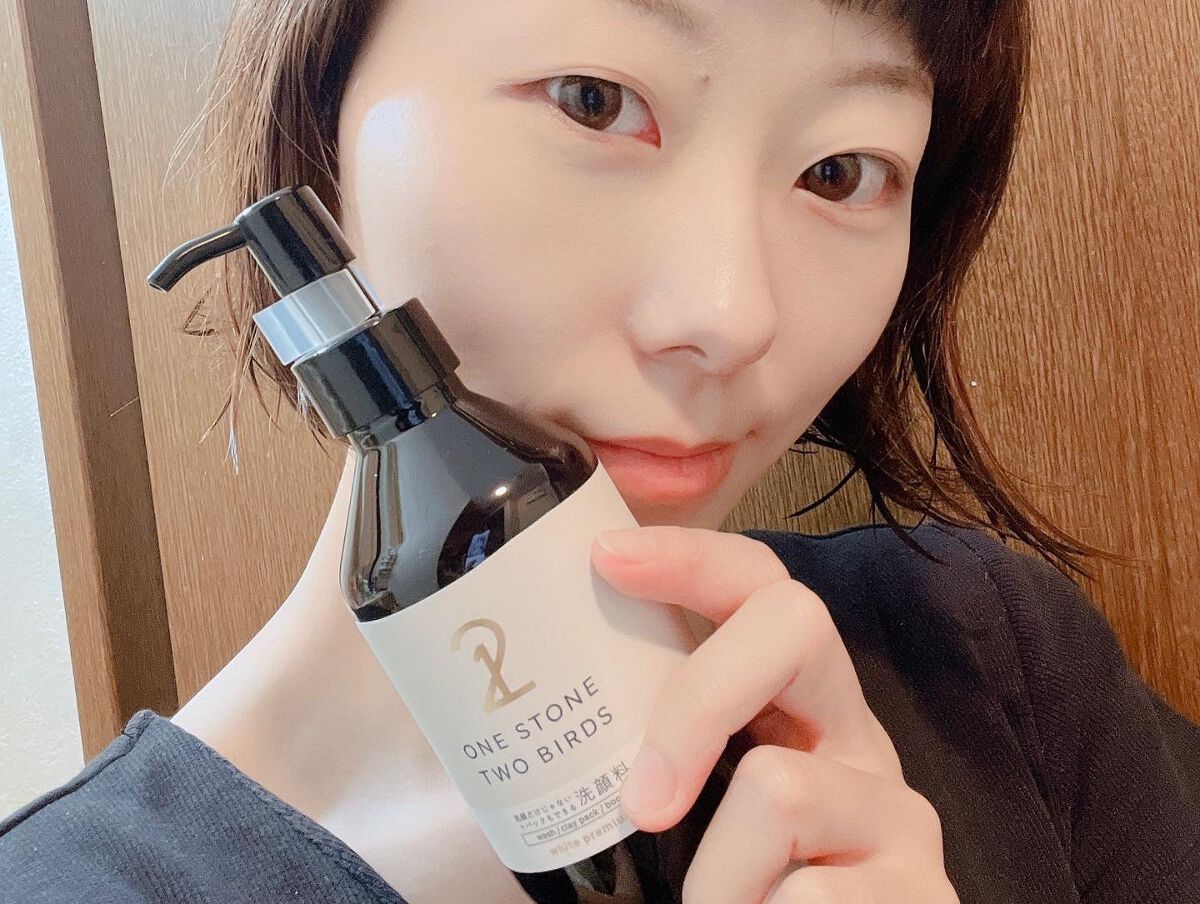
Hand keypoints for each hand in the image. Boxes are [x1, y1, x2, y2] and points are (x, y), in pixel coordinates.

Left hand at [590, 525, 958, 903]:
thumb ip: (627, 763)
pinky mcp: (924, 890)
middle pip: (795, 622)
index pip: (757, 588)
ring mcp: (897, 809)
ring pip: (779, 788)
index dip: (690, 557)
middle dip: (697, 701)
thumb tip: (477, 714)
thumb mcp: (672, 821)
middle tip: (644, 803)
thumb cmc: (722, 898)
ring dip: (715, 883)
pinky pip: (809, 895)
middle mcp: (852, 738)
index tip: (605, 559)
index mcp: (786, 710)